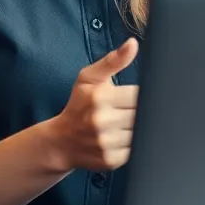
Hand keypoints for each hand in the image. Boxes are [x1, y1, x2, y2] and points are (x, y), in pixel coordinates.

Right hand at [52, 38, 138, 171]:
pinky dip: (135, 144)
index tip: (136, 96)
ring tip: (127, 123)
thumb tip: (133, 44)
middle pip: (142, 114)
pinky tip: (123, 137)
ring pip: (142, 132)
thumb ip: (113, 60)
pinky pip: (136, 150)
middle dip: (143, 111)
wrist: (61, 142)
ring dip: (140, 128)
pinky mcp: (111, 160)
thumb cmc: (78, 106)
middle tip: (132, 110)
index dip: (142, 95)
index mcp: (100, 98)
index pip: (139, 94)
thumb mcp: (89, 78)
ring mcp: (106, 143)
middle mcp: (102, 122)